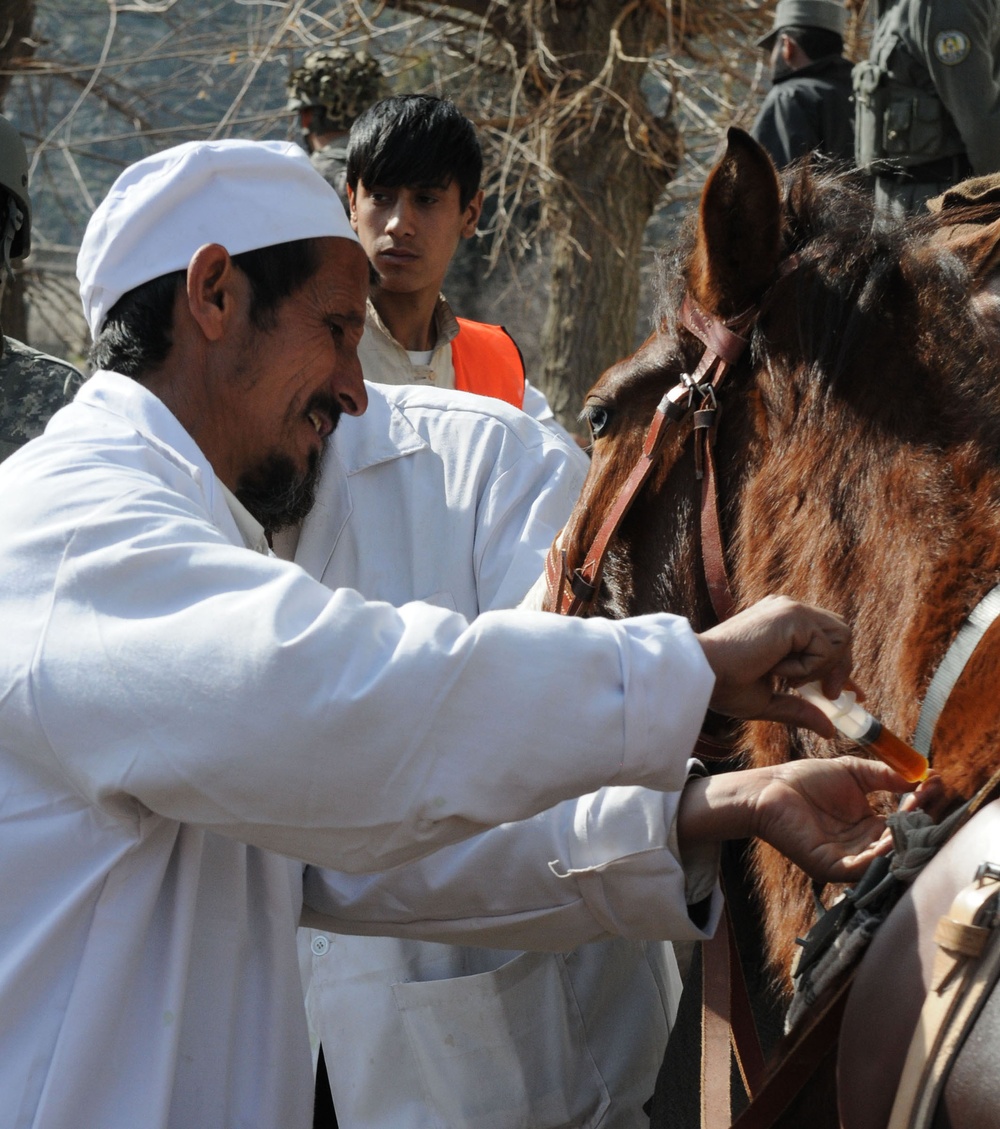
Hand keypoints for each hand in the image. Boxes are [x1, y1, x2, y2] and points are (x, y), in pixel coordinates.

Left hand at [678, 756, 915, 882]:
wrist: (768, 789)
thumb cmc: (805, 780)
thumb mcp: (853, 773)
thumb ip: (885, 776)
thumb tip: (921, 778)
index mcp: (867, 826)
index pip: (902, 822)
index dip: (919, 805)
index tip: (933, 785)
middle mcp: (861, 847)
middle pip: (899, 843)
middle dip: (916, 823)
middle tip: (926, 801)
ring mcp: (846, 859)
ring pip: (884, 858)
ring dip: (901, 840)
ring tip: (913, 817)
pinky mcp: (830, 867)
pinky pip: (861, 867)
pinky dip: (878, 854)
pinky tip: (889, 835)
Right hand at [696, 595, 850, 735]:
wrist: (702, 673)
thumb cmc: (724, 685)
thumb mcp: (769, 701)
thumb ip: (801, 709)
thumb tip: (830, 730)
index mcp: (781, 624)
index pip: (827, 640)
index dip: (842, 667)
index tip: (852, 695)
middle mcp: (788, 610)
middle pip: (842, 634)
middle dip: (841, 668)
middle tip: (826, 695)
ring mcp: (791, 609)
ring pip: (841, 638)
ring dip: (821, 667)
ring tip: (787, 679)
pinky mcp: (792, 615)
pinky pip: (824, 648)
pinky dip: (807, 668)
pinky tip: (776, 669)